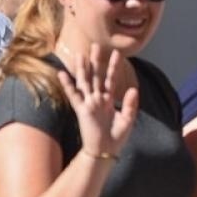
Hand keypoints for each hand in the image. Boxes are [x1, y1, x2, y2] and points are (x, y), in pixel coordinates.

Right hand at [57, 43, 138, 159]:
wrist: (105, 151)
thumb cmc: (116, 138)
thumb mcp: (128, 119)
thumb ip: (130, 104)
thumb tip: (134, 88)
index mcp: (108, 101)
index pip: (110, 80)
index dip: (113, 67)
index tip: (116, 53)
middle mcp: (97, 100)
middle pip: (96, 76)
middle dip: (96, 61)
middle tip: (96, 45)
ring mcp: (88, 104)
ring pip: (85, 82)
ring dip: (83, 68)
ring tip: (81, 54)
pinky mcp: (82, 110)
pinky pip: (73, 95)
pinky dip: (67, 84)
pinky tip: (62, 73)